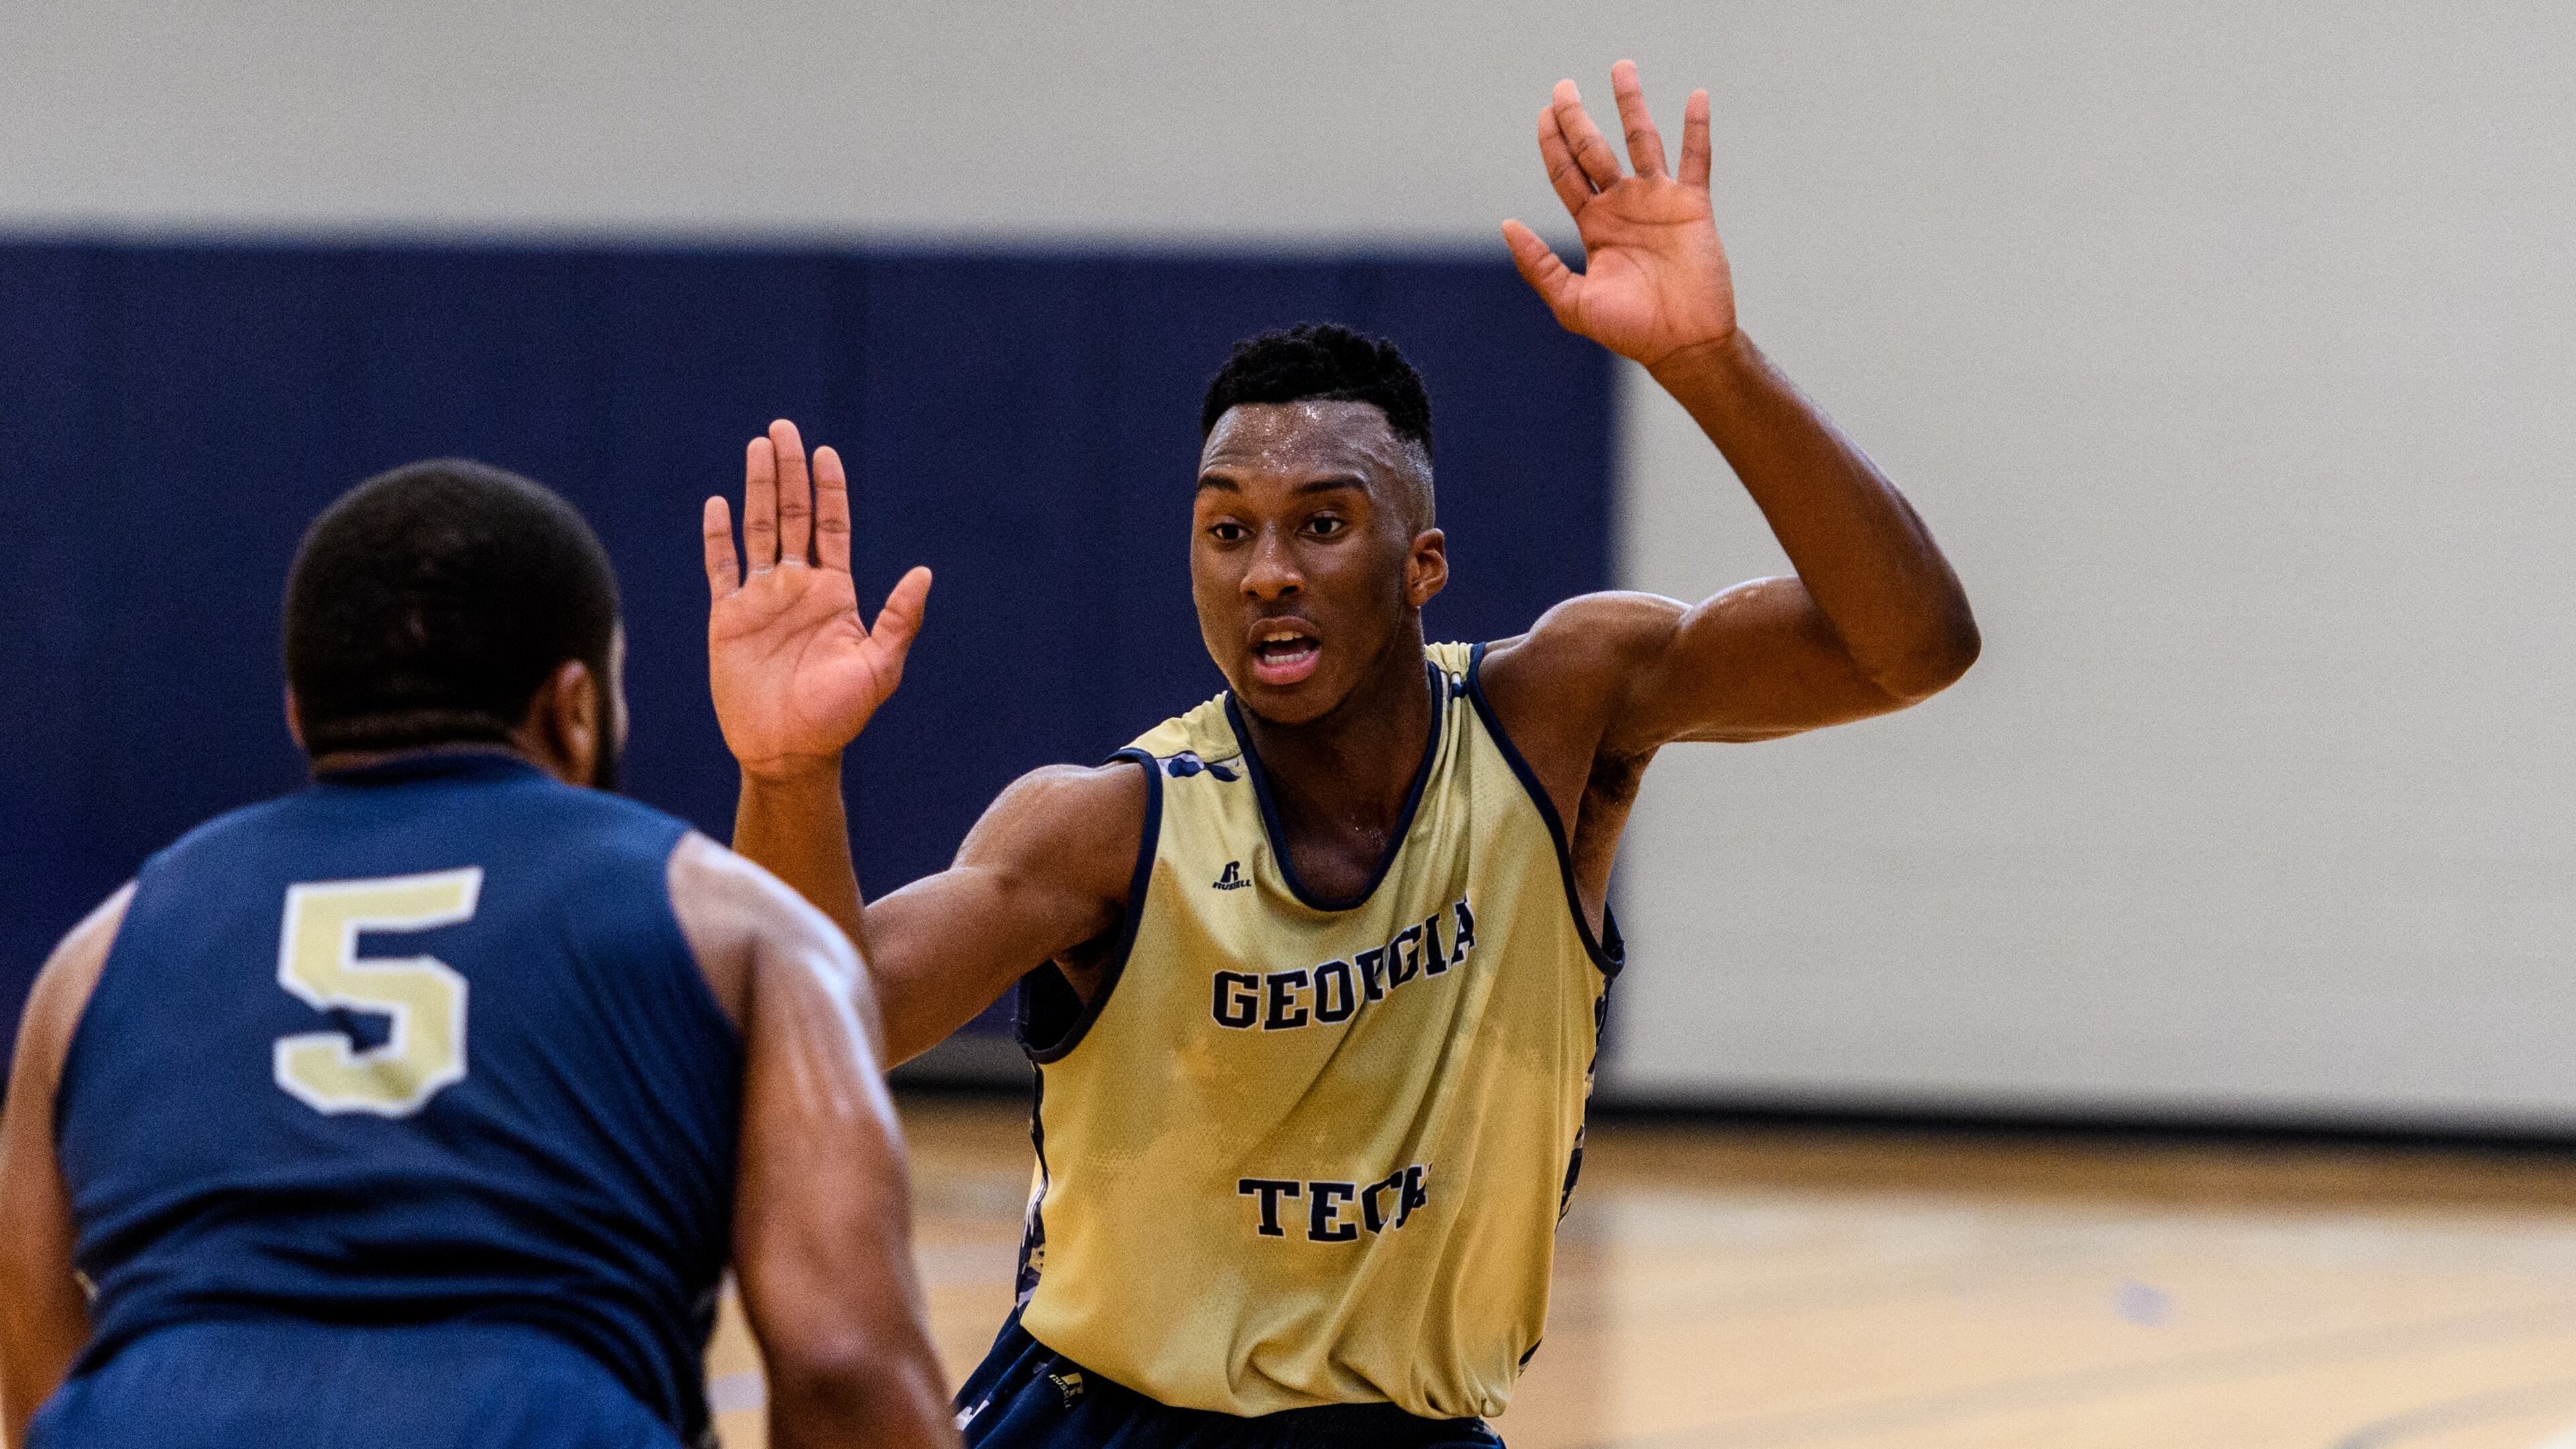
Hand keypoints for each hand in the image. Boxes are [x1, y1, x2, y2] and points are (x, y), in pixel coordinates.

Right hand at [703, 420, 930, 780]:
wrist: (789, 751)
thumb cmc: (839, 716)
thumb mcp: (879, 668)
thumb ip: (898, 620)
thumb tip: (924, 573)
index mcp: (835, 593)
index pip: (832, 526)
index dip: (829, 488)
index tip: (825, 452)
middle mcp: (797, 587)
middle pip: (793, 515)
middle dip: (789, 471)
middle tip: (782, 428)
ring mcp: (761, 600)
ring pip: (758, 530)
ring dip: (757, 489)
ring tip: (757, 447)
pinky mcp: (728, 619)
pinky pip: (721, 568)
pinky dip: (718, 537)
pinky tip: (717, 504)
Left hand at [1502, 60, 1736, 371]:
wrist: (1682, 345)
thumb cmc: (1628, 330)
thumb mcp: (1572, 302)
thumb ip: (1539, 266)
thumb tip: (1507, 225)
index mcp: (1593, 225)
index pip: (1566, 173)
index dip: (1552, 143)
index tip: (1543, 113)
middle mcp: (1623, 206)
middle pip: (1595, 149)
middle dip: (1577, 117)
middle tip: (1562, 86)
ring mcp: (1658, 201)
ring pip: (1642, 141)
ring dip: (1632, 104)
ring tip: (1620, 67)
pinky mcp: (1691, 206)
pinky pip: (1696, 159)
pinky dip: (1697, 128)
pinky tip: (1695, 96)